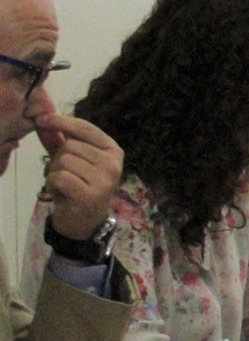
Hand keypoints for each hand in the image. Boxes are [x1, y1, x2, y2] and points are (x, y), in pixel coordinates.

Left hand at [32, 111, 122, 239]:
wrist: (85, 221)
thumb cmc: (79, 186)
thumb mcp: (73, 160)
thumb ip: (60, 140)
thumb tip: (44, 119)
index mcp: (114, 150)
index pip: (86, 128)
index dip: (62, 121)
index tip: (42, 119)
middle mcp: (114, 164)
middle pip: (70, 146)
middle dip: (59, 159)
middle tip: (67, 175)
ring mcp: (105, 180)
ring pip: (64, 161)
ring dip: (55, 173)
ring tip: (65, 185)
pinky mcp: (91, 195)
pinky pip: (60, 177)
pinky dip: (53, 185)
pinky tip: (62, 193)